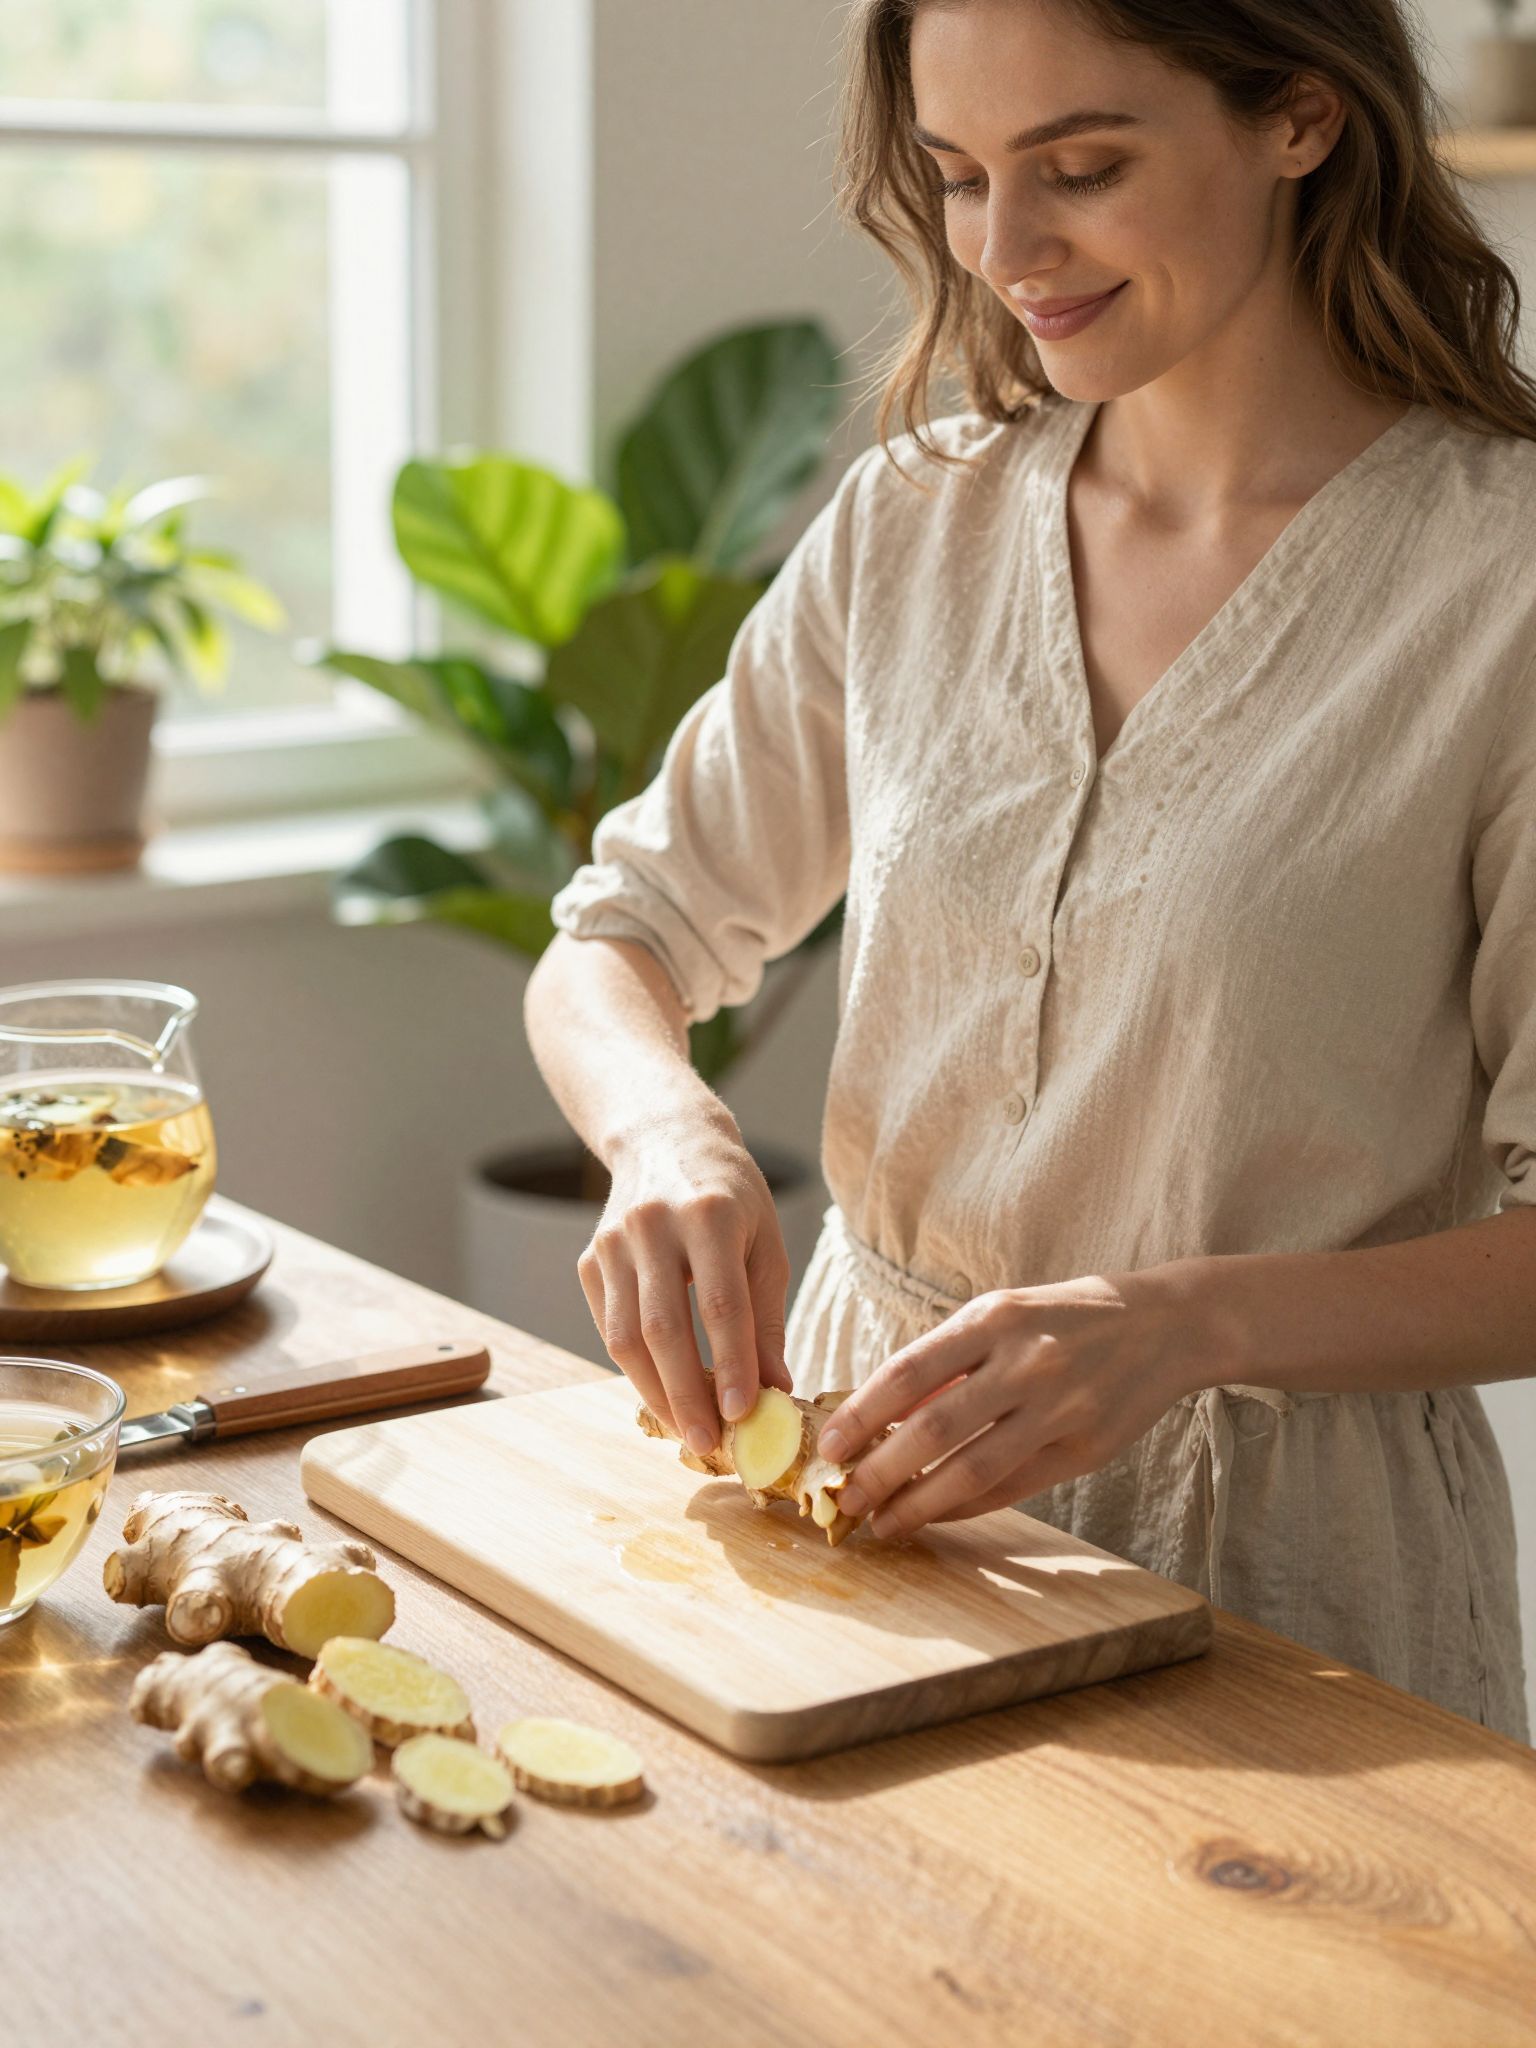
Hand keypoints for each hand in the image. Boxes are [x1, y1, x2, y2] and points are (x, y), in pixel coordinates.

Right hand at [577, 1109, 793, 1456]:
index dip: (730, 1364)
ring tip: (684, 1429)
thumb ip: (768, 1316)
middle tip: (707, 1442)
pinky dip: (634, 1367)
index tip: (742, 1413)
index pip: (719, 1303)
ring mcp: (613, 1242)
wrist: (666, 1139)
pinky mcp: (589, 1260)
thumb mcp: (766, 1242)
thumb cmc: (731, 1196)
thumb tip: (774, 1388)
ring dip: (654, 1392)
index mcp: (710, 1214)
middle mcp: (653, 1224)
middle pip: (663, 1327)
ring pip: (624, 1336)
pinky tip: (661, 1392)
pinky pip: (607, 1326)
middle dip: (685, 1394)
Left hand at [815, 1268, 1212, 1538]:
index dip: (862, 1414)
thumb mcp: (1002, 1316)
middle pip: (934, 1430)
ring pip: (972, 1470)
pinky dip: (966, 1506)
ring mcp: (1058, 1409)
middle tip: (845, 1499)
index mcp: (993, 1319)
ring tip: (884, 1522)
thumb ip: (947, 1363)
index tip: (829, 1446)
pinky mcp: (1084, 1448)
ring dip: (919, 1504)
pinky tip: (935, 1515)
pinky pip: (1011, 1487)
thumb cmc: (1064, 1318)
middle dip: (880, 1472)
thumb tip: (882, 1415)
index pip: (909, 1372)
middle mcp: (1024, 1362)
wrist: (1162, 1326)